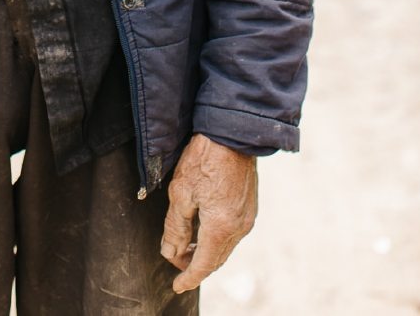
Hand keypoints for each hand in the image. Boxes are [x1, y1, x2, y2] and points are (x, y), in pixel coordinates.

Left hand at [161, 134, 256, 293]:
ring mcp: (247, 218)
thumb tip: (170, 252)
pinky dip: (217, 240)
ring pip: (225, 248)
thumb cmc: (204, 158)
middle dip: (195, 265)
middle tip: (176, 261)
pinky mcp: (249, 208)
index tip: (177, 287)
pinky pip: (233, 235)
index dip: (189, 279)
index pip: (203, 265)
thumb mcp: (181, 193)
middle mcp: (238, 228)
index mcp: (220, 227)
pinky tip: (204, 230)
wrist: (231, 133)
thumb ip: (175, 227)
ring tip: (186, 246)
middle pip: (216, 259)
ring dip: (206, 253)